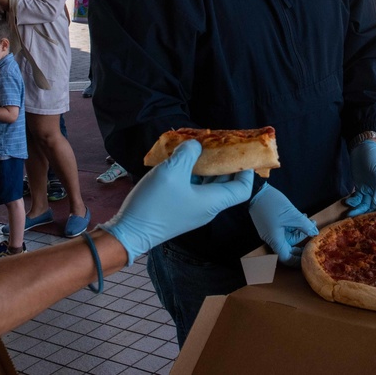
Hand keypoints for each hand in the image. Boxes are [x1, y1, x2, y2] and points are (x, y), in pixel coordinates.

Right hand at [100, 141, 252, 263]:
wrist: (129, 232)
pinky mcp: (179, 209)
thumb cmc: (155, 203)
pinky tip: (180, 162)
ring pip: (208, 185)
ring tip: (198, 148)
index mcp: (213, 201)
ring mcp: (192, 210)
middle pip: (225, 184)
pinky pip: (193, 189)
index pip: (242, 188)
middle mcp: (207, 208)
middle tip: (218, 143)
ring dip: (206, 167)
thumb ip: (188, 154)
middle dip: (224, 163)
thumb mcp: (172, 171)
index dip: (246, 170)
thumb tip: (196, 146)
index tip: (242, 152)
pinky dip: (192, 174)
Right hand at [248, 183, 317, 266]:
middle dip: (301, 243)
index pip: (286, 258)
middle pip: (288, 248)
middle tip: (314, 239)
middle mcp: (271, 238)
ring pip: (287, 237)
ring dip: (299, 231)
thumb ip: (305, 225)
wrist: (256, 190)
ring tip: (310, 222)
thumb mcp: (292, 214)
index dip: (297, 261)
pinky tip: (302, 217)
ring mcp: (270, 231)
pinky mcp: (271, 223)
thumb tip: (315, 233)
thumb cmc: (272, 204)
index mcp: (275, 240)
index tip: (308, 258)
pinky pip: (284, 229)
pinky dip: (293, 226)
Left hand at [345, 140, 375, 216]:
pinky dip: (352, 201)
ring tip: (349, 213)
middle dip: (364, 214)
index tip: (370, 220)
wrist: (363, 146)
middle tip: (355, 219)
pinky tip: (348, 201)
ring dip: (356, 209)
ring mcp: (368, 189)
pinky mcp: (359, 186)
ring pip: (363, 204)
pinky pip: (356, 198)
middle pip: (372, 207)